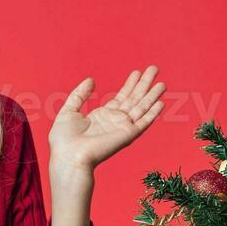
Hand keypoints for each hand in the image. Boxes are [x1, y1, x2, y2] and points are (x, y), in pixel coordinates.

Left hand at [48, 65, 165, 174]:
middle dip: (144, 84)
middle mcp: (115, 121)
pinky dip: (152, 113)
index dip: (130, 84)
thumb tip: (91, 80)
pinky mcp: (127, 134)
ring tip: (162, 83)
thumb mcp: (68, 110)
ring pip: (142, 107)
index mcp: (103, 116)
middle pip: (134, 99)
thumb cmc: (64, 139)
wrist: (69, 156)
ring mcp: (123, 127)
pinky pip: (143, 122)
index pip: (121, 97)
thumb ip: (80, 94)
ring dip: (152, 95)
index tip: (137, 72)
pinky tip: (161, 102)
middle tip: (154, 69)